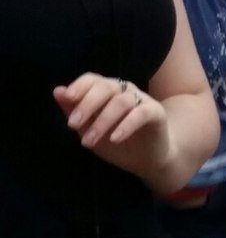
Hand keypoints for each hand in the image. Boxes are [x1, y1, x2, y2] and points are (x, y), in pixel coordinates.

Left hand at [54, 72, 171, 182]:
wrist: (148, 159)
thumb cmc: (116, 141)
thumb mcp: (89, 129)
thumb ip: (74, 110)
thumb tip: (57, 91)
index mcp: (107, 91)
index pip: (93, 79)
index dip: (80, 86)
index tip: (67, 98)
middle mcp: (124, 91)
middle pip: (106, 87)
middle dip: (87, 104)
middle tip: (72, 125)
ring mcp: (141, 100)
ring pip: (121, 102)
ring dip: (102, 121)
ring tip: (88, 142)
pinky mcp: (155, 113)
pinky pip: (141, 113)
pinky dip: (126, 125)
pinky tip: (115, 138)